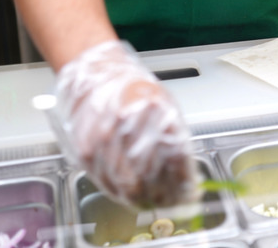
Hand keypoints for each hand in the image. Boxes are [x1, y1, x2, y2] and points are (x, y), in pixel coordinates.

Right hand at [49, 41, 199, 207]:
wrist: (95, 75)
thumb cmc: (132, 88)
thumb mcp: (165, 104)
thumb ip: (175, 136)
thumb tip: (186, 169)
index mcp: (152, 111)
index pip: (175, 157)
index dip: (185, 179)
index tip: (192, 191)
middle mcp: (125, 128)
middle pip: (151, 177)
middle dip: (168, 194)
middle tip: (177, 201)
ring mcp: (103, 141)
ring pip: (128, 187)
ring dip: (147, 200)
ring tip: (160, 202)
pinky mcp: (86, 152)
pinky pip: (106, 183)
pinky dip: (123, 195)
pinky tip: (136, 197)